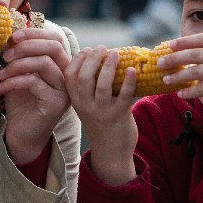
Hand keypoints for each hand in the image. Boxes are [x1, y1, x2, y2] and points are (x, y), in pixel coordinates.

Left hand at [0, 27, 69, 162]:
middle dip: (27, 45)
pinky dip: (13, 82)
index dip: (34, 33)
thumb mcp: (18, 72)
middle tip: (5, 55)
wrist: (20, 134)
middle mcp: (67, 76)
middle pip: (54, 47)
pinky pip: (34, 83)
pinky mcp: (55, 104)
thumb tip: (10, 32)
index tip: (12, 37)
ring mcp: (64, 90)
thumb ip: (18, 54)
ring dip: (16, 65)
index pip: (55, 39)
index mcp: (61, 65)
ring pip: (43, 63)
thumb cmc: (20, 102)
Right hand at [64, 46, 137, 184]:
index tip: (88, 49)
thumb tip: (98, 59)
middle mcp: (86, 106)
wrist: (111, 153)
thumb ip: (88, 88)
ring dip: (109, 66)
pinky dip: (129, 81)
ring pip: (103, 85)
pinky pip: (124, 95)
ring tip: (116, 53)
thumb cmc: (102, 124)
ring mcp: (102, 112)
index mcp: (76, 101)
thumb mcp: (87, 107)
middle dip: (93, 58)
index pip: (69, 76)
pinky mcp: (119, 116)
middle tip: (103, 48)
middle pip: (84, 77)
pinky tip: (132, 70)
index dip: (78, 59)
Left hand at [160, 33, 202, 130]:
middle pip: (194, 54)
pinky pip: (200, 88)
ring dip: (177, 77)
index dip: (185, 41)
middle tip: (159, 63)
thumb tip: (190, 62)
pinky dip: (188, 92)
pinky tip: (180, 94)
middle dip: (174, 58)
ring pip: (195, 72)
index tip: (169, 44)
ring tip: (165, 80)